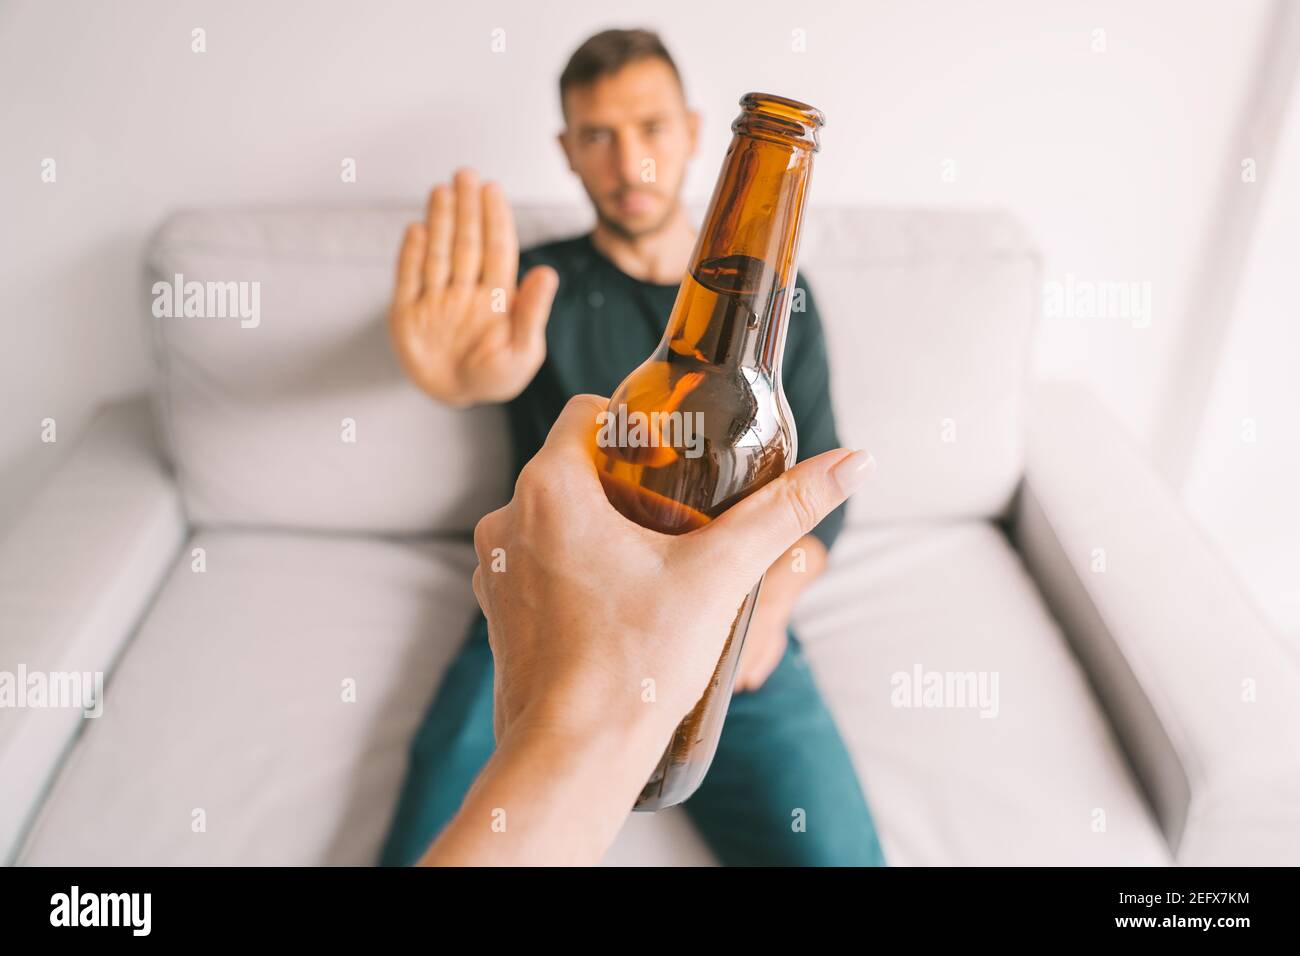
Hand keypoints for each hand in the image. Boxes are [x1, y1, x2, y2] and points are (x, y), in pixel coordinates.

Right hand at [388, 167, 558, 406]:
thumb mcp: (522, 351)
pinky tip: (418, 229)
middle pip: (466, 242)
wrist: (456, 396)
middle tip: (465, 174)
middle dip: (466, 208)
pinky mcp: (408, 312)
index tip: (492, 189)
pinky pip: (409, 278)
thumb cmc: (496, 376)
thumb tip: (548, 273)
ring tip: (442, 190)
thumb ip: (532, 312)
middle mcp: (466, 289)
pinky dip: (412, 255)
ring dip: (441, 221)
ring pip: (438, 253)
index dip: (494, 219)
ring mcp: (436, 298)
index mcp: (497, 295)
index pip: (496, 249)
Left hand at [424, 394, 874, 864]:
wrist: (574, 757)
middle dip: (626, 482)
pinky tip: (620, 603)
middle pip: (574, 467)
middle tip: (678, 513)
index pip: (587, 413)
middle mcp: (506, 520)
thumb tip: (853, 463)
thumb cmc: (636, 666)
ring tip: (654, 562)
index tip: (673, 455)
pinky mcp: (498, 611)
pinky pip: (539, 564)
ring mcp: (495, 568)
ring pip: (554, 518)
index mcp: (548, 489)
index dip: (633, 424)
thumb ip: (784, 512)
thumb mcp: (721, 575)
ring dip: (599, 527)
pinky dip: (575, 569)